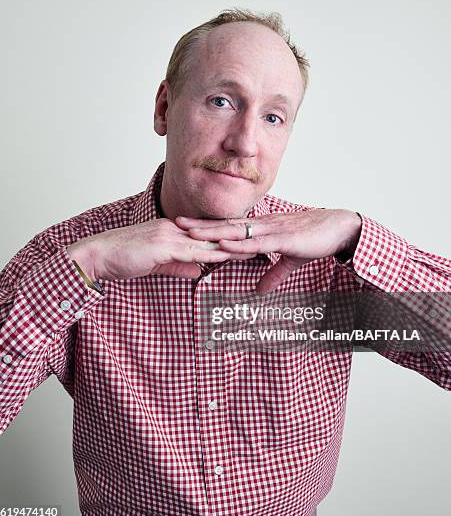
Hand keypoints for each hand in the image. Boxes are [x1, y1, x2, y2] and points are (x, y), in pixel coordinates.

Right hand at [67, 218, 255, 281]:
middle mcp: (174, 229)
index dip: (229, 239)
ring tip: (253, 249)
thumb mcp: (157, 264)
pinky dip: (209, 254)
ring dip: (230, 246)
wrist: (98, 255)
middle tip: (262, 242)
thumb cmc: (123, 259)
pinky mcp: (161, 245)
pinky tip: (225, 256)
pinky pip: (190, 251)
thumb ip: (178, 266)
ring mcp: (169, 235)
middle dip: (237, 240)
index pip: (208, 236)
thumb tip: (197, 272)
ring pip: (206, 242)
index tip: (250, 243)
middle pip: (213, 235)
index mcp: (174, 231)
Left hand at [176, 209, 361, 292]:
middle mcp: (263, 226)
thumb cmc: (315, 239)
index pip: (230, 228)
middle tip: (176, 224)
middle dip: (200, 226)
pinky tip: (224, 246)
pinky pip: (257, 243)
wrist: (339, 228)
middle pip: (225, 226)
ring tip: (190, 232)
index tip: (187, 228)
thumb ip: (274, 275)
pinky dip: (240, 245)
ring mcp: (271, 231)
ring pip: (236, 232)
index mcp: (263, 229)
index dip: (208, 228)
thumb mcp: (291, 261)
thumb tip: (260, 291)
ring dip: (213, 233)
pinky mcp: (283, 239)